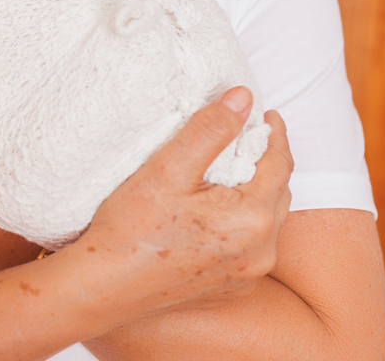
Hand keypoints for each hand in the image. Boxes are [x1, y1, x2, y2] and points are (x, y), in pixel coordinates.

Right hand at [72, 87, 292, 318]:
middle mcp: (261, 251)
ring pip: (266, 220)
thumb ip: (209, 130)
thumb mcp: (168, 168)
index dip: (273, 133)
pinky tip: (214, 212)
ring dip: (256, 192)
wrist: (105, 286)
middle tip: (246, 137)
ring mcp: (248, 274)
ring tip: (231, 170)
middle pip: (278, 192)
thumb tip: (243, 98)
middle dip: (266, 162)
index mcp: (252, 218)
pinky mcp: (231, 286)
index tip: (265, 114)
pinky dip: (242, 222)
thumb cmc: (131, 228)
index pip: (279, 163)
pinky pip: (251, 245)